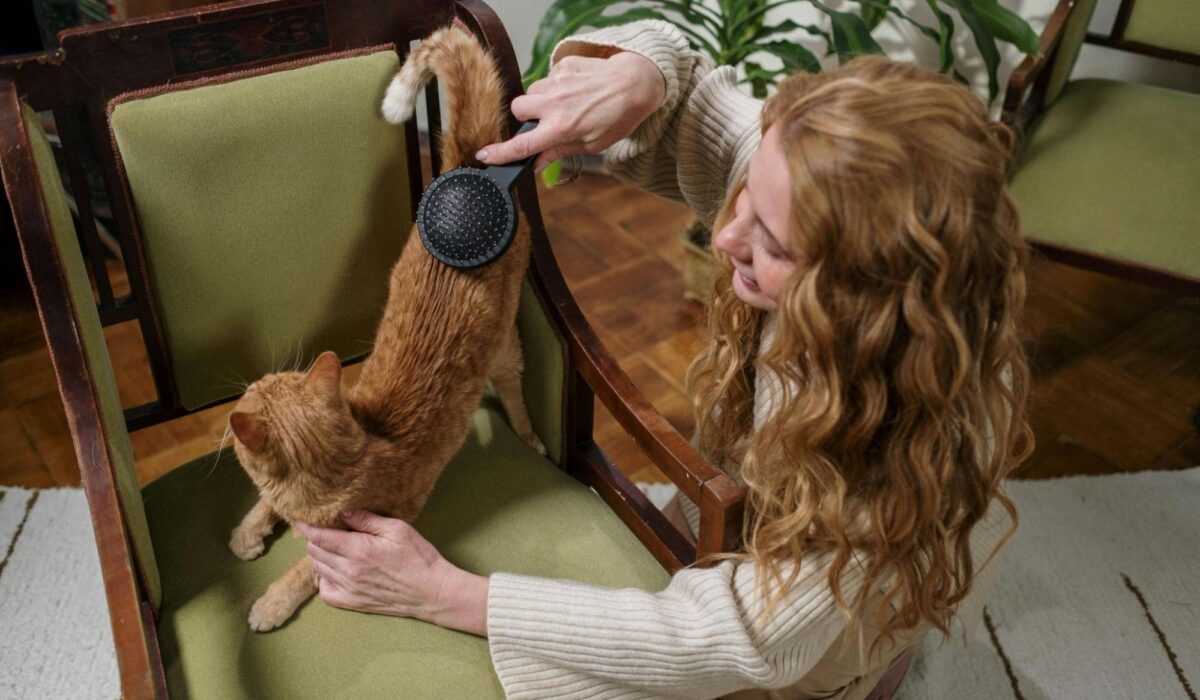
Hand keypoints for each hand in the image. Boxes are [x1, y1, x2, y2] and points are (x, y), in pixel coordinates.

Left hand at [294, 511, 489, 635]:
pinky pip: (324, 590)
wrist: (431, 592)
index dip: (306, 526)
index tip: (300, 518)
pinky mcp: (352, 603)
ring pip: (318, 569)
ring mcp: (348, 590)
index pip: (319, 537)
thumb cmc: (419, 557)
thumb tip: (343, 512)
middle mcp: (348, 571)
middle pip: (314, 552)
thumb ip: (367, 520)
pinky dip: (325, 578)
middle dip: (315, 538)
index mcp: (358, 550)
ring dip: (320, 556)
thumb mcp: (398, 529)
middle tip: (326, 530)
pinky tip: (336, 570)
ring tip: (333, 547)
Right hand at [476, 51, 665, 169]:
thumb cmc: (617, 118)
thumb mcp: (591, 144)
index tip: (485, 155)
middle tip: (543, 122)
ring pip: (532, 92)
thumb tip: (535, 163)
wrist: (636, 84)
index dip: (501, 152)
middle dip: (524, 116)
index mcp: (562, 128)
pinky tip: (576, 90)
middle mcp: (555, 103)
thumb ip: (559, 151)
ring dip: (541, 101)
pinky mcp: (563, 64)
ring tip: (566, 104)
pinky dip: (556, 86)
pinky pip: (548, 77)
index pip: (523, 144)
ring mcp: (557, 81)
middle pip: (517, 108)